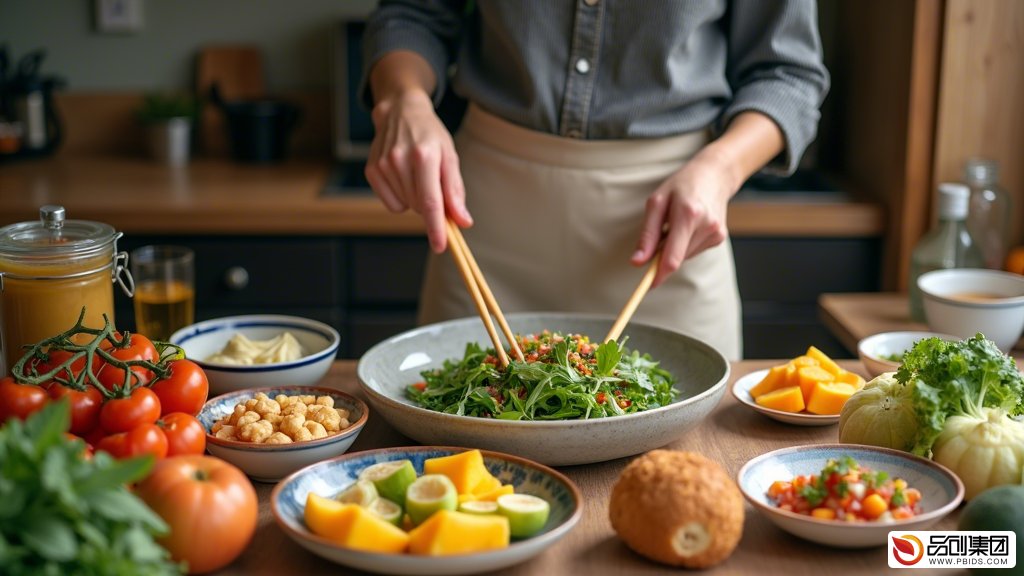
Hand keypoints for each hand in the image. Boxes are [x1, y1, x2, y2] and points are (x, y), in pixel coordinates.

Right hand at [365, 87, 471, 252]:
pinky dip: (400, 197)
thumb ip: (455, 190)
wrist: (400, 111)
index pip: (430, 202)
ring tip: (416, 174)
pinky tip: (402, 178)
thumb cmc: (430, 135)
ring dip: (415, 199)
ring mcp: (382, 165)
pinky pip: (391, 203)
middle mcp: (399, 160)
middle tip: (432, 182)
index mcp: (423, 156)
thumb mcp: (449, 156)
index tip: (441, 246)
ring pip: (405, 206)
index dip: (436, 227)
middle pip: (419, 206)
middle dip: (431, 205)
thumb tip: (462, 221)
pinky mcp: (371, 170)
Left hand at [631, 151, 739, 286]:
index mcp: (688, 214)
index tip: (647, 285)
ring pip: (685, 257)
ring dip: (675, 248)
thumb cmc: (682, 185)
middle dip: (663, 255)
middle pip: (677, 259)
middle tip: (661, 233)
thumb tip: (637, 262)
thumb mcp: (657, 203)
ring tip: (677, 223)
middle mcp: (706, 226)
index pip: (672, 257)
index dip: (658, 275)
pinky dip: (685, 244)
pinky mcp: (720, 237)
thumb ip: (647, 235)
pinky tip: (689, 226)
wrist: (714, 175)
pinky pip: (694, 251)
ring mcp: (716, 233)